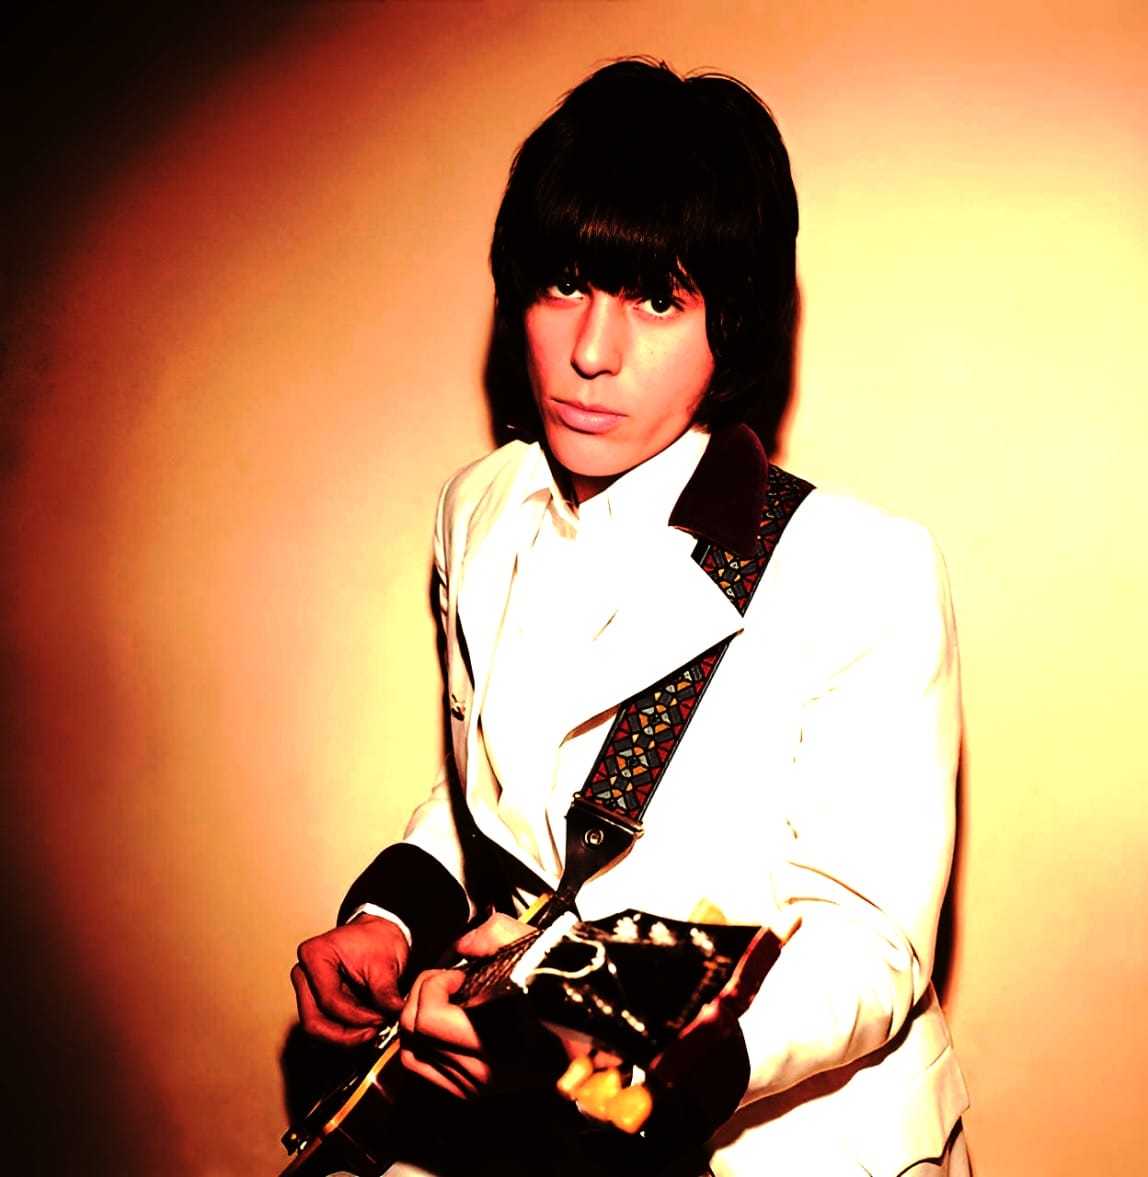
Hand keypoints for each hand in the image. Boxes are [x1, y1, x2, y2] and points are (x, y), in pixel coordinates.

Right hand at [292, 915, 409, 1045]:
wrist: (380, 934)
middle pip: (313, 1021)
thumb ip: (386, 992)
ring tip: (372, 1031)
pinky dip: (345, 1034)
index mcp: (314, 955)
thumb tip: (392, 1014)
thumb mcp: (386, 963)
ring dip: (345, 1037)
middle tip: (373, 1033)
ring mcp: (307, 989)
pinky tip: (366, 1029)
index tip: (381, 1018)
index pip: (329, 1000)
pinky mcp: (316, 1002)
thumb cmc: (378, 939)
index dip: (356, 1017)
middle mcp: (304, 974)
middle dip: (345, 1034)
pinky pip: (324, 1027)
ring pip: (316, 1029)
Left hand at [398, 913, 566, 1097]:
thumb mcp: (538, 947)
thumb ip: (494, 934)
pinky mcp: (474, 1091)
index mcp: (498, 1038)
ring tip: (448, 1002)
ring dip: (420, 1020)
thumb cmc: (569, 987)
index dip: (435, 983)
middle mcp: (484, 1068)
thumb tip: (464, 945)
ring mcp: (478, 1084)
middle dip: (422, 994)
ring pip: (412, 1053)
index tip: (458, 973)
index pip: (428, 1018)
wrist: (595, 1029)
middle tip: (448, 981)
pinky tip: (448, 1024)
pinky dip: (424, 1044)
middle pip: (414, 1032)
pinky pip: (424, 1069)